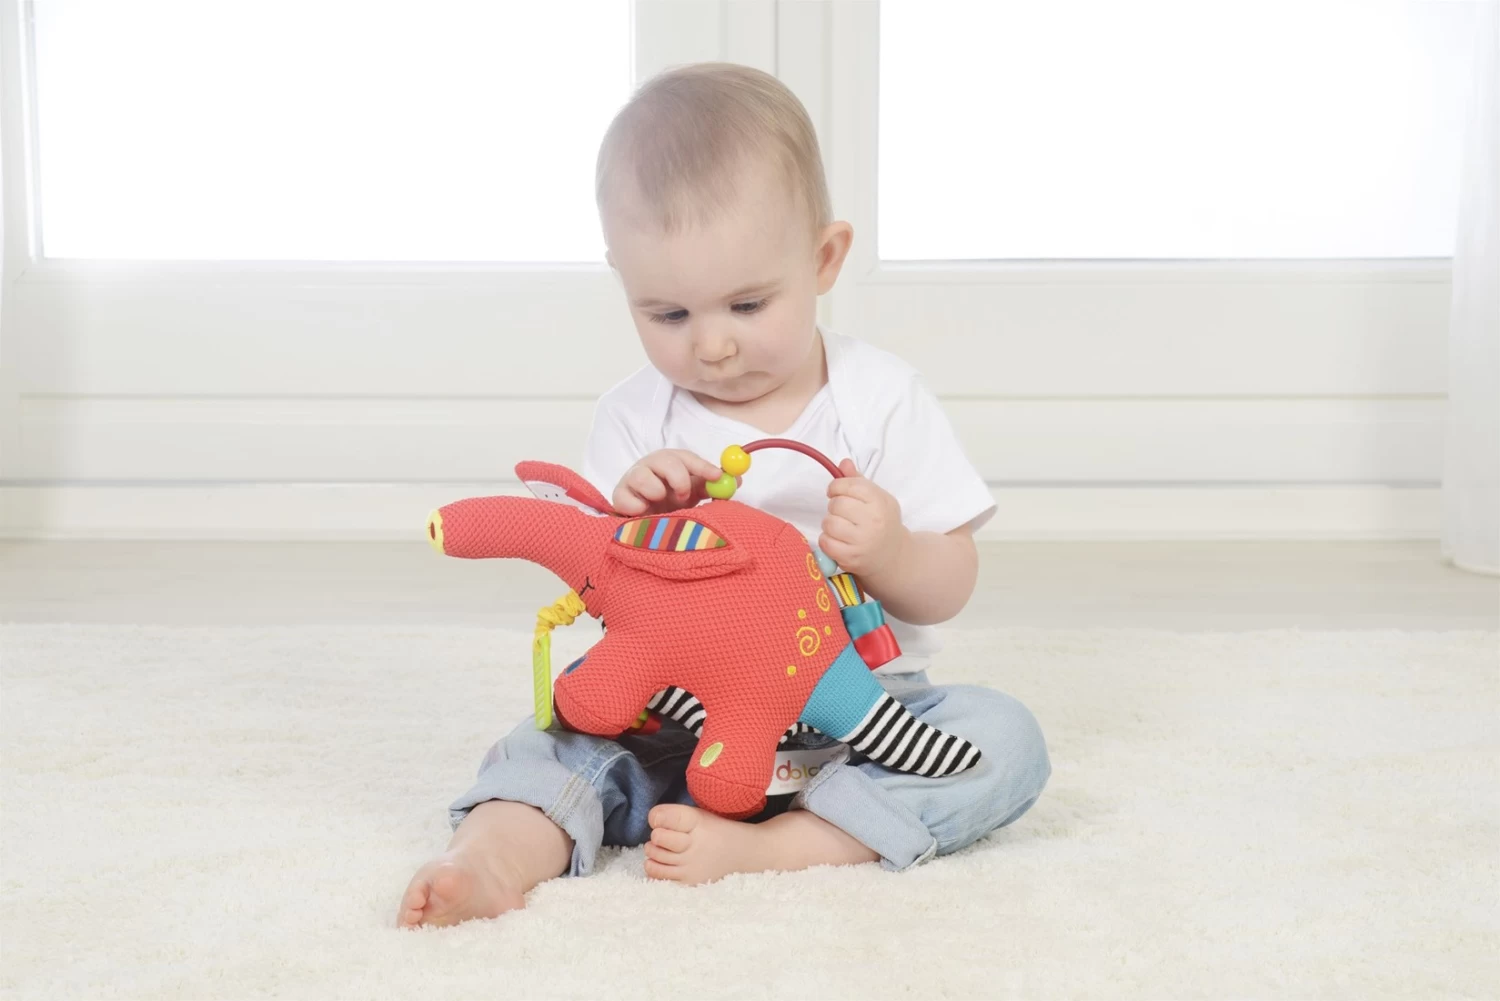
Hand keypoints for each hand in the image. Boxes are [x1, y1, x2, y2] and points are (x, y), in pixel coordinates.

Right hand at [613, 449, 723, 515]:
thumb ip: (712, 486)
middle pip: (663, 460)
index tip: (717, 476)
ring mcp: (631, 479)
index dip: (702, 465)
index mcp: (670, 461)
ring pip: (642, 477)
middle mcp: (650, 466)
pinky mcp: (618, 496)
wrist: (644, 520)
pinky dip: (639, 508)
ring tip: (661, 506)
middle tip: (685, 495)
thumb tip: (737, 479)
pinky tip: (645, 514)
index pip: (686, 457)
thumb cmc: (671, 502)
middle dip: (678, 477)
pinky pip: (627, 500)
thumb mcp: (693, 493)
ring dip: (656, 492)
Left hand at [819, 458, 908, 576]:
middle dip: (834, 507)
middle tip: (842, 513)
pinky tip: (839, 540)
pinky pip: (825, 542)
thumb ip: (859, 480)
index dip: (836, 487)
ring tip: (841, 527)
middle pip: (836, 504)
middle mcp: (872, 520)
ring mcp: (861, 541)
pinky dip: (827, 540)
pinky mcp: (851, 557)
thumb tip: (843, 463)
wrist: (895, 556)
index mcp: (879, 501)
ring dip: (830, 524)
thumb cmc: (883, 523)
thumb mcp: (877, 498)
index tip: (836, 492)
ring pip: (828, 523)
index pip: (848, 485)